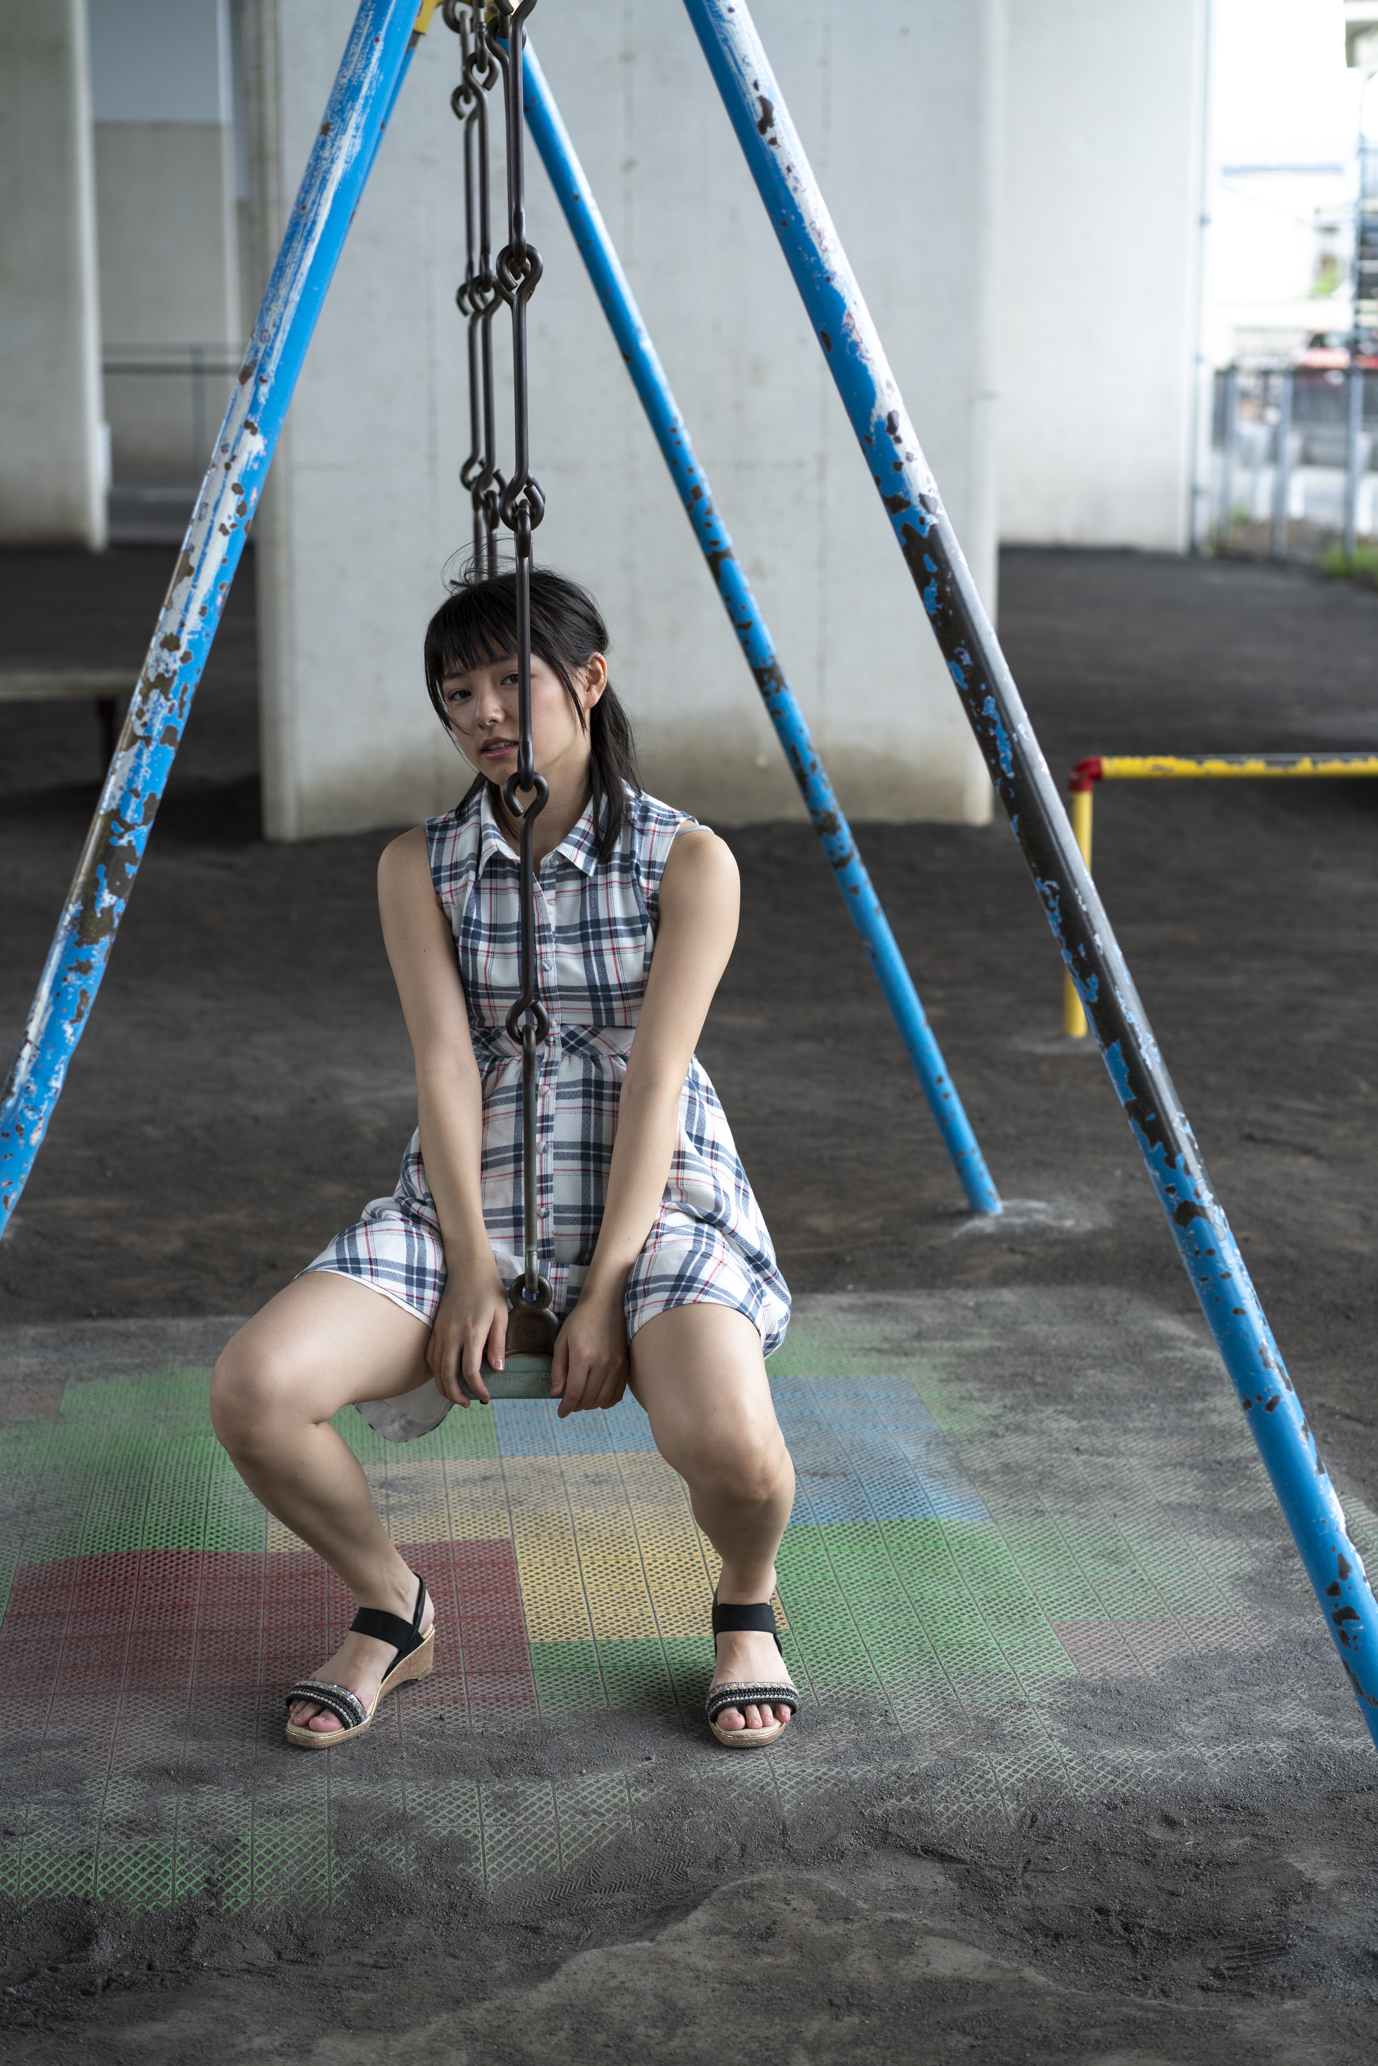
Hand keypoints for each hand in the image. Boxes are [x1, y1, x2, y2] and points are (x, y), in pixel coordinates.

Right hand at [427, 1258, 507, 1405]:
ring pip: (436, 1367)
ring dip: (443, 1386)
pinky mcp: (435, 1328)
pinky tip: (444, 1376)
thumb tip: (497, 1369)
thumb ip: (498, 1343)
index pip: (470, 1371)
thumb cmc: (488, 1289)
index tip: (485, 1396)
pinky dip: (435, 1371)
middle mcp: (453, 1334)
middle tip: (468, 1404)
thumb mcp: (502, 1315)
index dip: (477, 1388)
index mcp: (472, 1332)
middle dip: (456, 1395)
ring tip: (456, 1396)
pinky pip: (430, 1355)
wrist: (468, 1268)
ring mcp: (441, 1331)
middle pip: (448, 1374)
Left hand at [552, 1282, 629, 1416]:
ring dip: (590, 1405)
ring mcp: (617, 1365)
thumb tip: (556, 1393)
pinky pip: (617, 1394)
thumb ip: (558, 1369)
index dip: (566, 1407)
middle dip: (576, 1406)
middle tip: (569, 1403)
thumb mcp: (562, 1341)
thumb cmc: (581, 1320)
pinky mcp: (626, 1365)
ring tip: (582, 1400)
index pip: (575, 1392)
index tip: (561, 1413)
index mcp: (583, 1356)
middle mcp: (603, 1363)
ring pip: (603, 1399)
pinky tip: (597, 1397)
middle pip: (589, 1398)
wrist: (606, 1303)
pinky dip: (606, 1401)